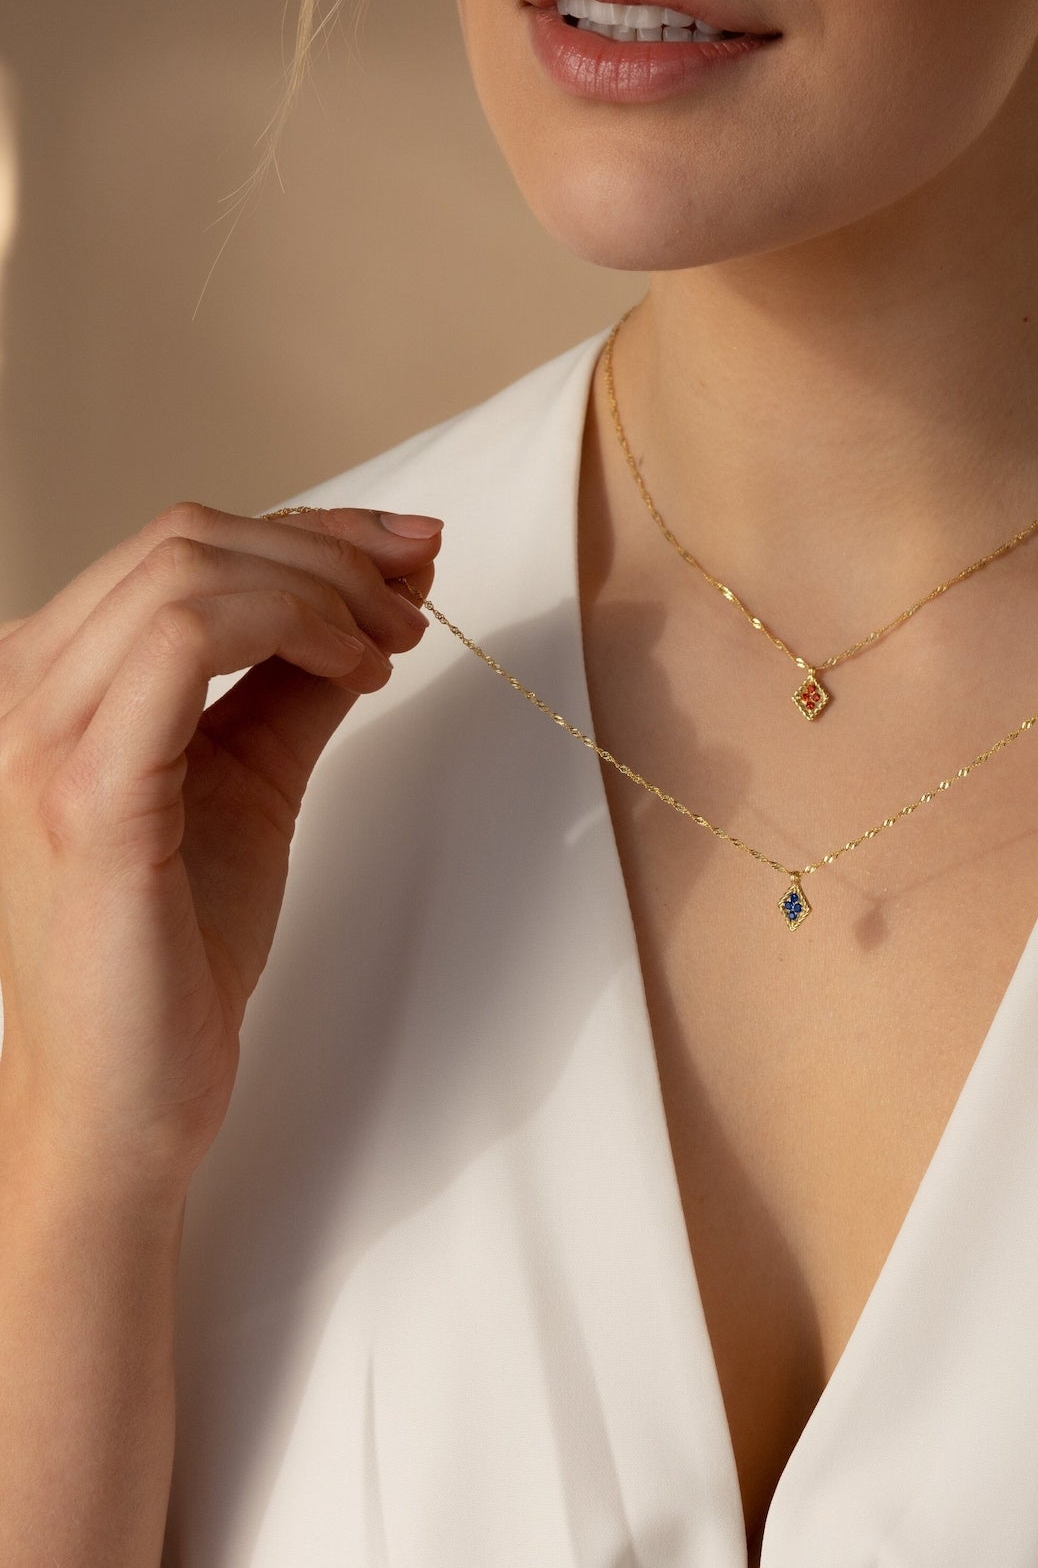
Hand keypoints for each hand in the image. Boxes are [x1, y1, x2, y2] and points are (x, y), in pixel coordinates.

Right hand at [0, 501, 440, 1191]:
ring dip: (323, 591)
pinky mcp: (85, 793)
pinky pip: (179, 642)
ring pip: (186, 572)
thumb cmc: (179, 940)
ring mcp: (39, 736)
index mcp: (57, 678)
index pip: (182, 548)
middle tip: (415, 610)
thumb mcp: (253, 773)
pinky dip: (291, 630)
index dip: (312, 531)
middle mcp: (27, 688)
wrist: (129, 1090)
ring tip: (392, 646)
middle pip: (187, 540)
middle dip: (330, 556)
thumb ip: (300, 679)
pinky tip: (356, 672)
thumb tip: (385, 594)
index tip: (412, 551)